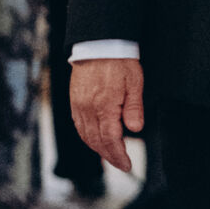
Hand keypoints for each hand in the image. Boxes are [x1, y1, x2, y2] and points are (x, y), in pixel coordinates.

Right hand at [71, 54, 142, 174]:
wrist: (98, 44)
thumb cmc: (119, 61)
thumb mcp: (134, 82)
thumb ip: (134, 108)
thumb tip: (135, 130)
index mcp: (104, 106)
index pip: (111, 139)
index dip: (118, 155)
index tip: (127, 164)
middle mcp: (88, 109)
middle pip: (96, 141)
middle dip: (109, 156)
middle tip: (121, 164)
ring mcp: (78, 105)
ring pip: (85, 136)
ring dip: (97, 149)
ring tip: (110, 155)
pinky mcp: (74, 101)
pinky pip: (78, 126)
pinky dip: (87, 137)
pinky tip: (95, 139)